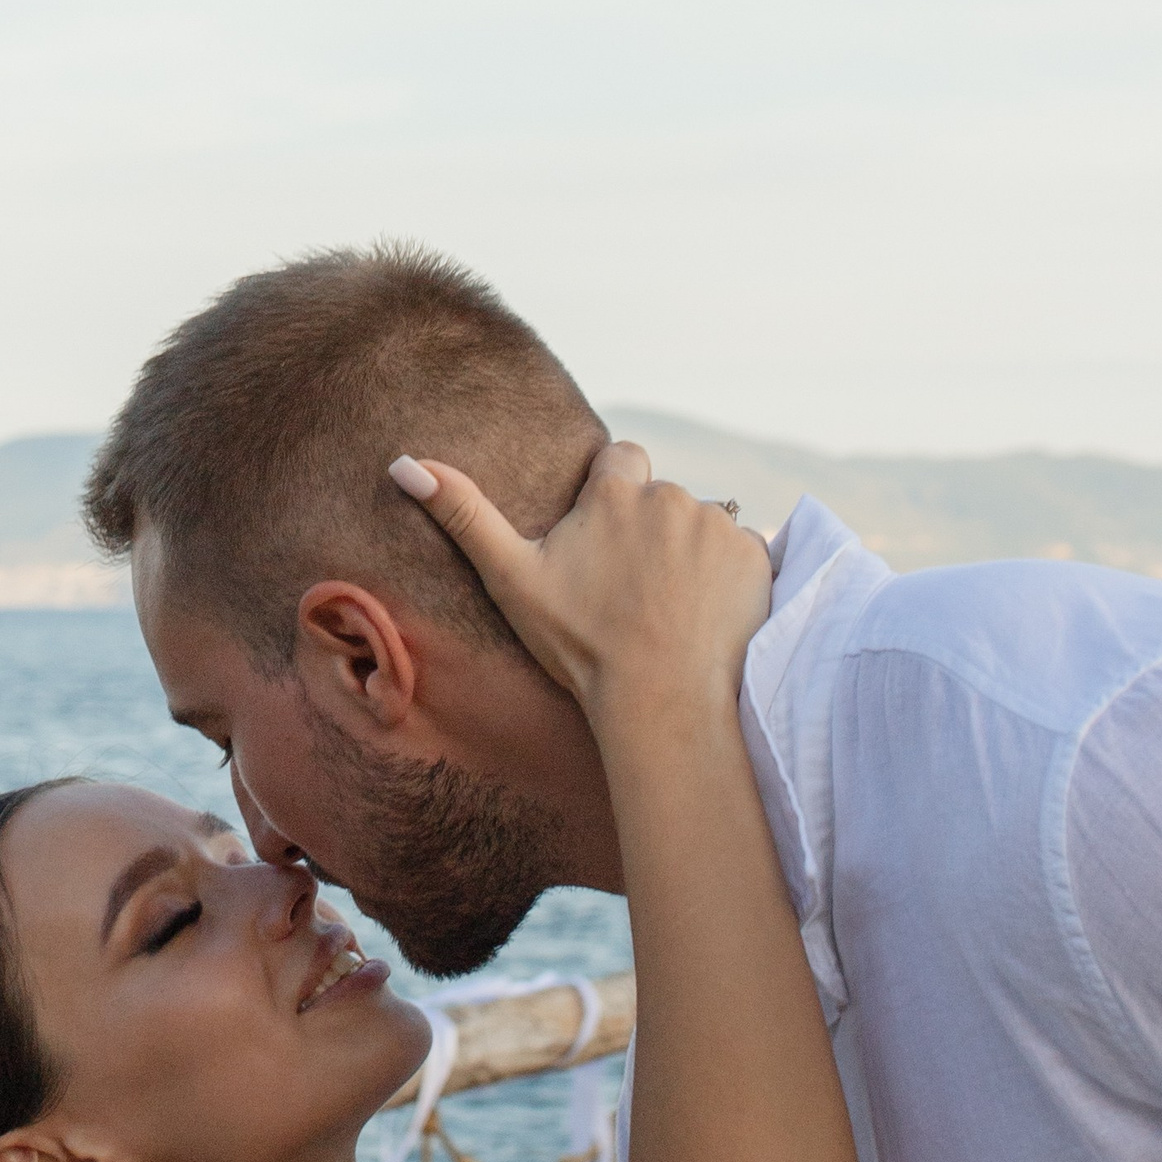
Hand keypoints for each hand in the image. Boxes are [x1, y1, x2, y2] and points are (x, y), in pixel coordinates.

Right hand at [390, 442, 770, 723]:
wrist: (661, 701)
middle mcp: (673, 497)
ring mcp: (721, 527)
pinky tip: (709, 621)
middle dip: (655, 536)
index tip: (610, 543)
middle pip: (665, 502)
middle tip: (637, 597)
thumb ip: (464, 516)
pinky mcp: (758, 559)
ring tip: (673, 614)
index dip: (616, 496)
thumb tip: (402, 463)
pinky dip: (731, 583)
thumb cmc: (581, 646)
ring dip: (694, 559)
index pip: (622, 461)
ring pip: (705, 530)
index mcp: (616, 493)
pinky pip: (746, 558)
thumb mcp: (513, 580)